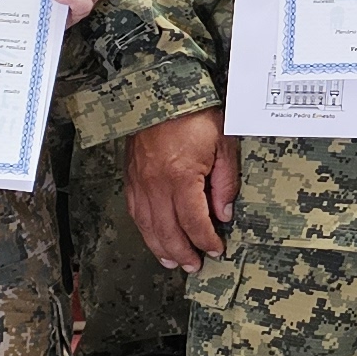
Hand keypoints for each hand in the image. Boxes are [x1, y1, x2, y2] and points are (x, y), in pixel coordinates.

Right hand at [125, 110, 237, 272]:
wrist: (161, 90)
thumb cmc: (195, 114)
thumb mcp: (223, 143)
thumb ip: (225, 182)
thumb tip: (223, 214)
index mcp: (181, 176)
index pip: (194, 222)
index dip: (205, 240)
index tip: (216, 249)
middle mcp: (156, 184)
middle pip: (168, 231)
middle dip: (183, 252)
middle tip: (194, 266)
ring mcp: (140, 182)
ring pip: (148, 226)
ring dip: (161, 247)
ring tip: (173, 261)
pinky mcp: (131, 177)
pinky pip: (136, 212)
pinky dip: (145, 230)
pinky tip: (154, 238)